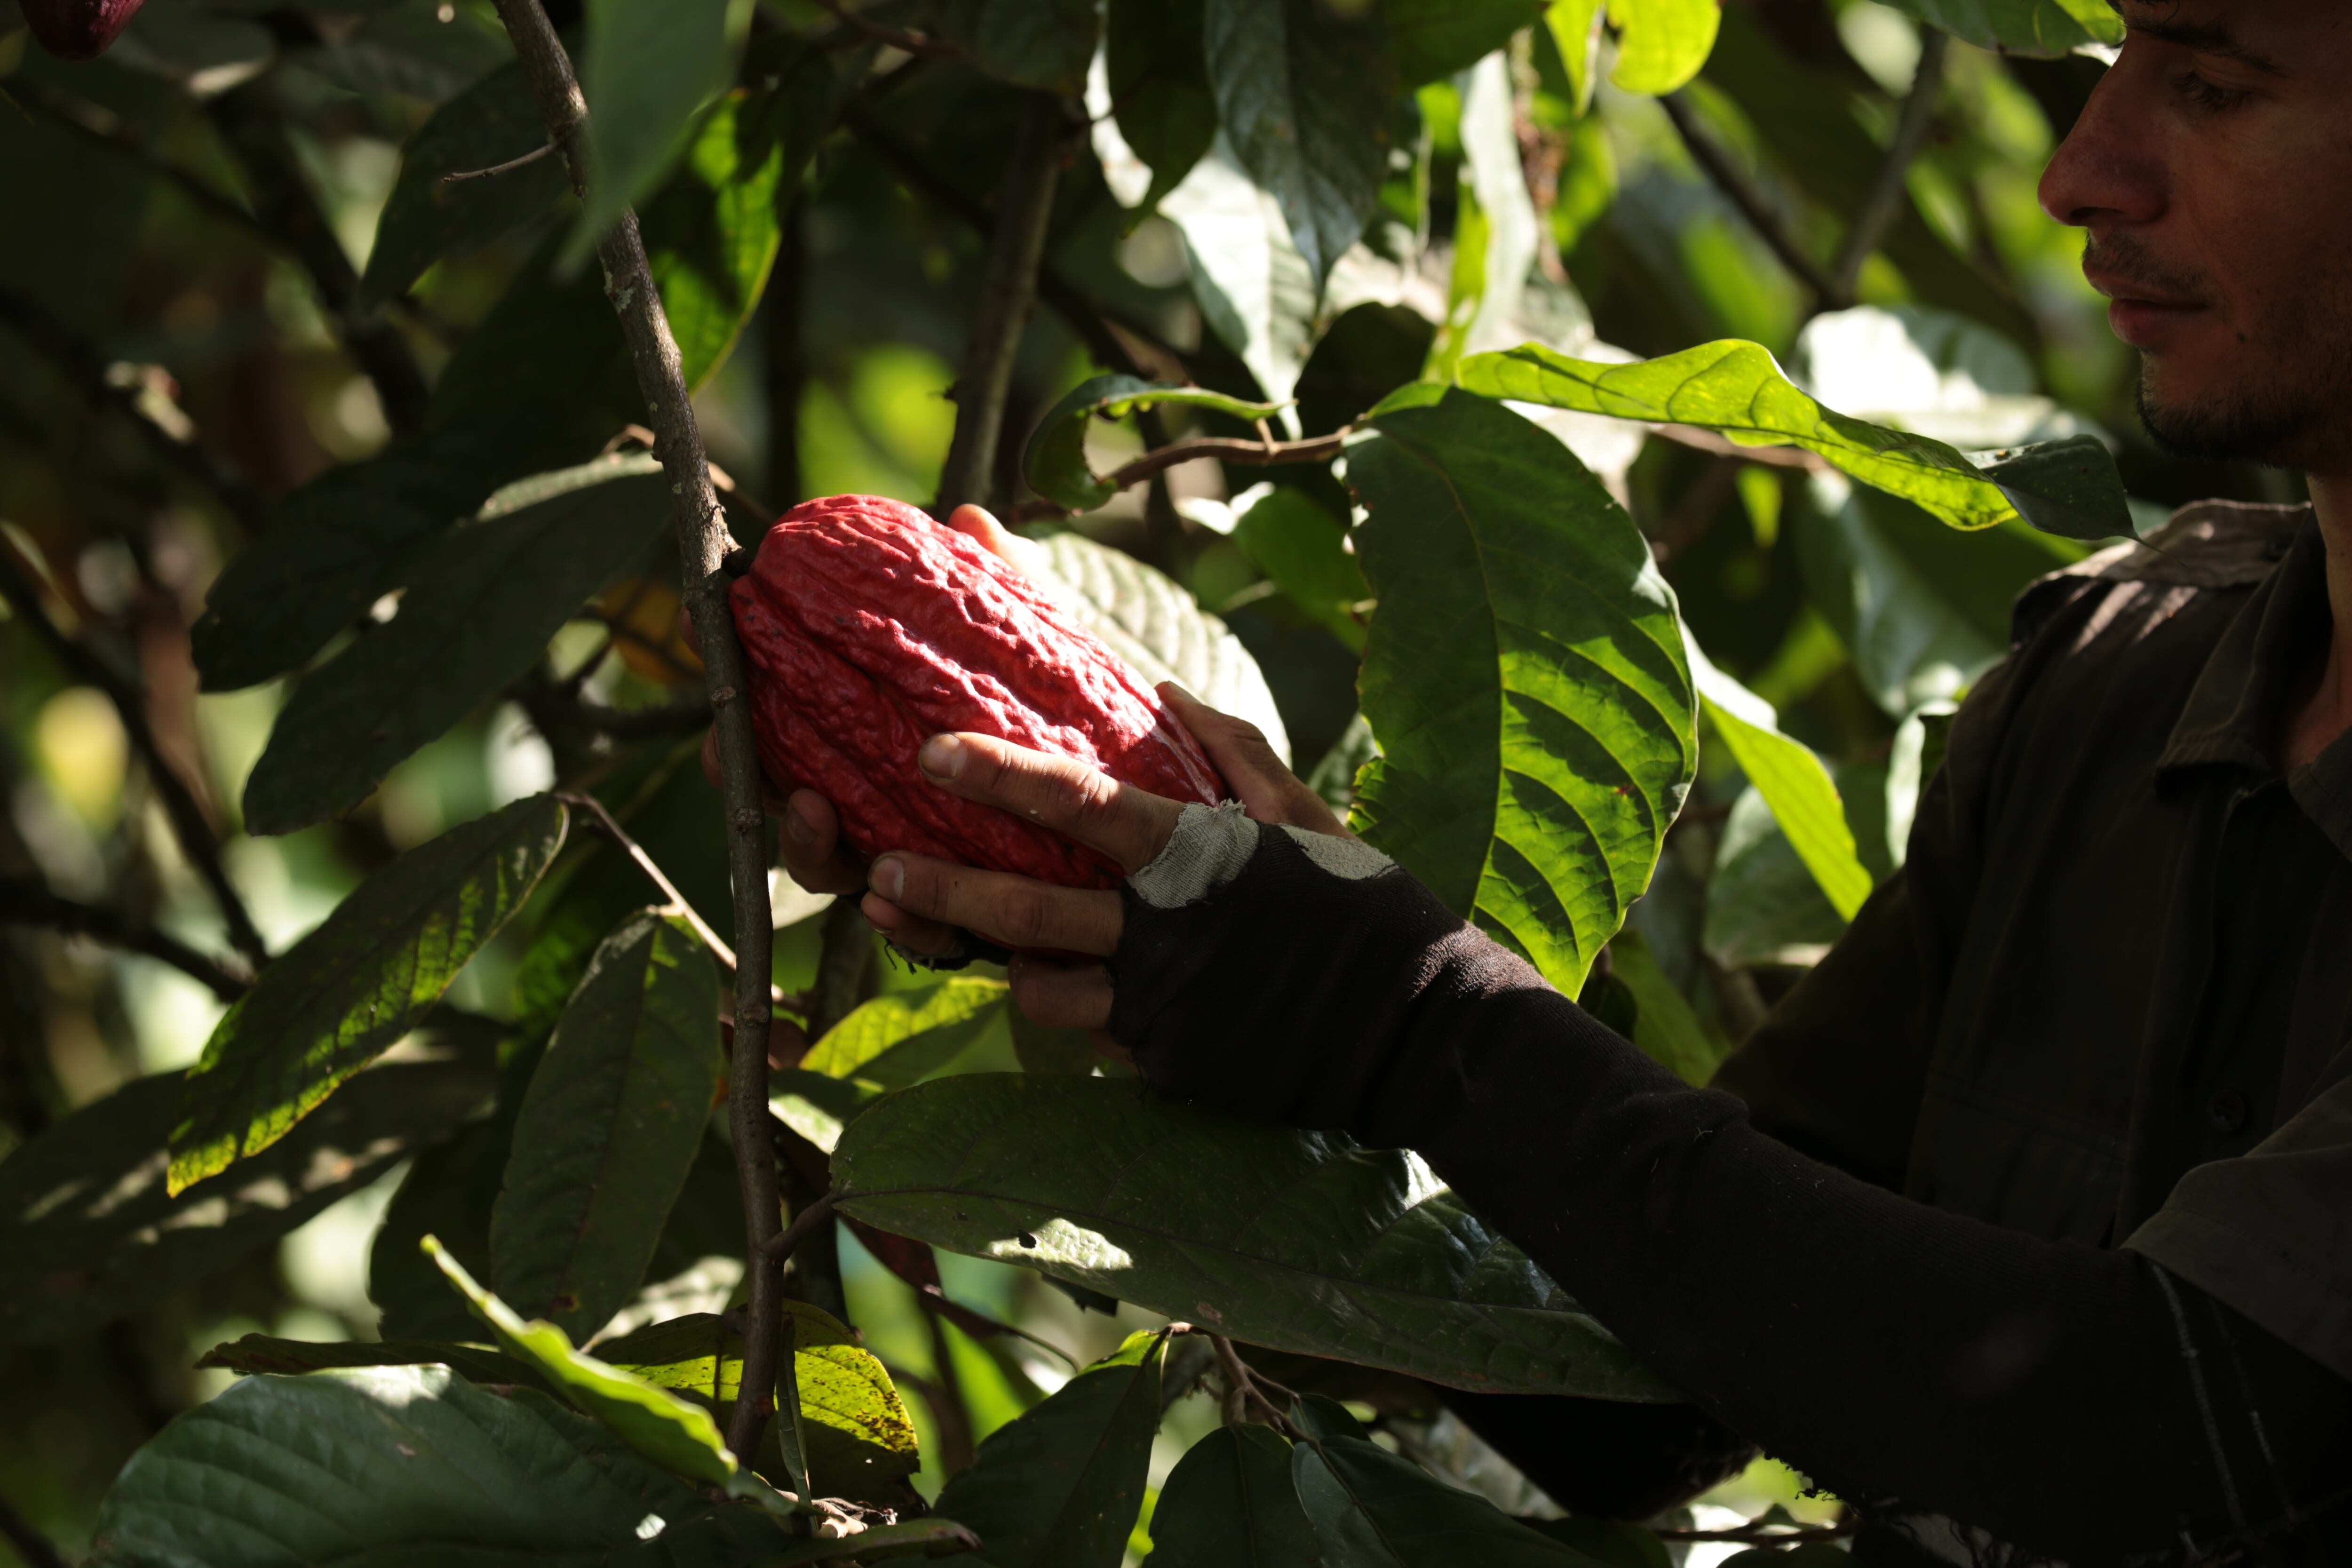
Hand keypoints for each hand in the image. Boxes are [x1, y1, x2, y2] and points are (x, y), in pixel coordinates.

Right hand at [703, 502, 1036, 955]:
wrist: (1152, 826)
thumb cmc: (1078, 730)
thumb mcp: (1044, 654)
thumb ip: (1006, 592)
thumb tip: (967, 518)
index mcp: (881, 744)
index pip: (791, 715)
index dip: (741, 682)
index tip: (710, 635)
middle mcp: (882, 808)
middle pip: (783, 798)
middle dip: (742, 776)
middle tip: (725, 749)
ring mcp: (918, 869)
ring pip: (832, 871)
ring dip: (803, 843)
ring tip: (810, 806)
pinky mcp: (972, 923)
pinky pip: (917, 934)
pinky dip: (895, 920)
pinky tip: (884, 896)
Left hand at [864, 685, 1347, 1028]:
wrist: (1421, 1031)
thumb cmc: (1363, 906)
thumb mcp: (1306, 815)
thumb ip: (1231, 748)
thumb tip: (1161, 692)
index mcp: (1196, 855)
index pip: (1075, 804)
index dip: (997, 773)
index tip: (930, 752)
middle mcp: (1166, 931)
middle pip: (1023, 911)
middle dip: (941, 893)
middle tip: (879, 875)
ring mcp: (1163, 1007)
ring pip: (1041, 991)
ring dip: (1004, 966)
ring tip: (971, 943)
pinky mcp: (1169, 1066)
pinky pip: (1094, 1037)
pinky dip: (1078, 1011)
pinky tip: (1073, 990)